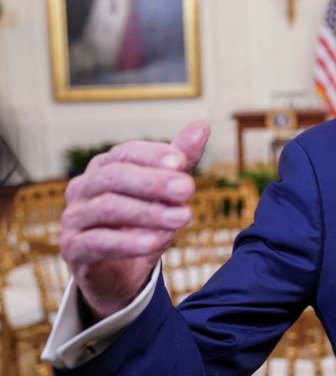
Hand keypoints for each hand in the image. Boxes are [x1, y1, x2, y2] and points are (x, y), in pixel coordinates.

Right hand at [60, 120, 210, 320]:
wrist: (119, 271)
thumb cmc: (142, 222)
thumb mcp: (166, 191)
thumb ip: (180, 159)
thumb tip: (202, 125)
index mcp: (105, 166)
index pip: (126, 152)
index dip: (153, 155)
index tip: (182, 162)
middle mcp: (84, 187)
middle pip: (116, 176)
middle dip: (154, 182)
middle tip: (188, 189)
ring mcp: (74, 217)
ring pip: (108, 208)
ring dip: (149, 212)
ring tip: (183, 218)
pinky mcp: (73, 249)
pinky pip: (98, 242)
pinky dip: (128, 242)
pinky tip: (155, 243)